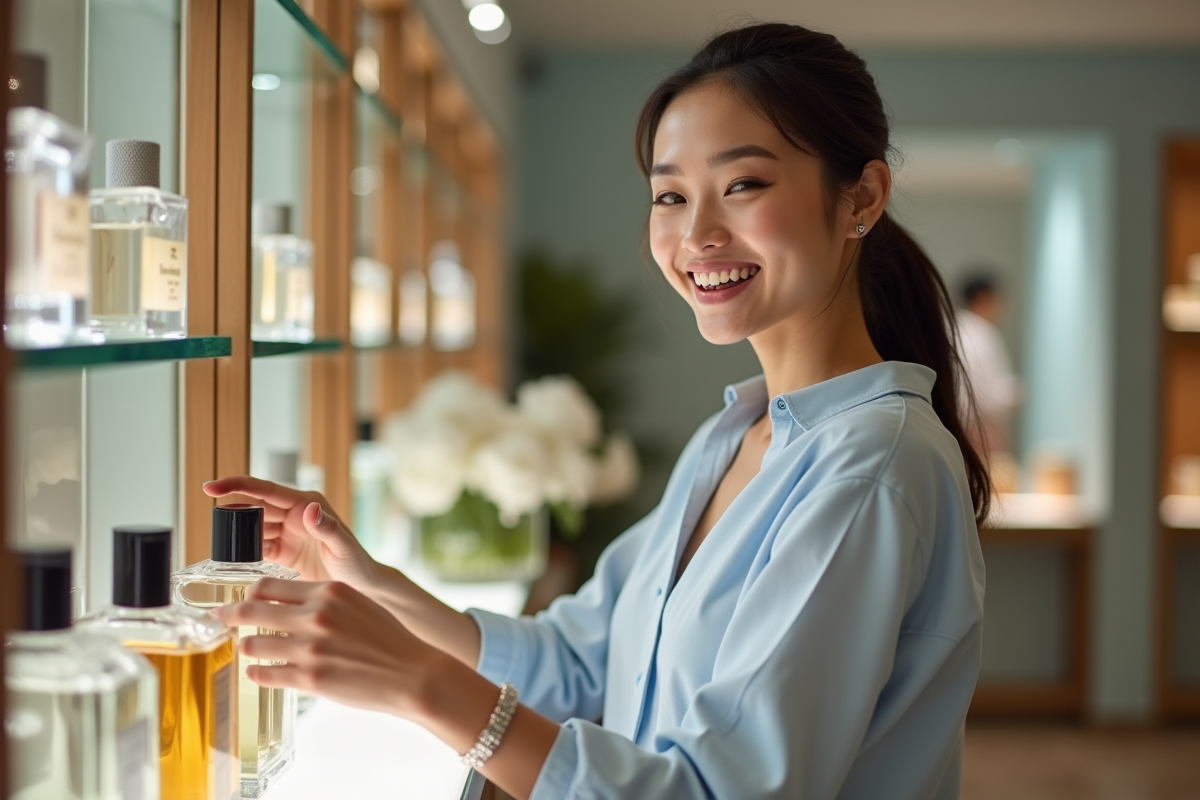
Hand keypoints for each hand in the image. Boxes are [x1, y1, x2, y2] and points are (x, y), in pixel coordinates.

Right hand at [203, 476, 379, 589]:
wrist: (361, 588)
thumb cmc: (357, 564)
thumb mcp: (343, 547)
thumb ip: (328, 528)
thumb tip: (310, 508)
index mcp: (306, 504)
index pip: (265, 490)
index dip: (237, 486)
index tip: (210, 486)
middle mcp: (294, 514)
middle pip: (254, 507)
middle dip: (231, 512)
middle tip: (213, 525)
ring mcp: (287, 532)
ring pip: (252, 527)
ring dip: (235, 534)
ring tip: (218, 543)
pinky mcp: (283, 551)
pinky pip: (256, 547)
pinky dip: (243, 551)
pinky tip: (231, 559)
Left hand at [216, 578, 442, 718]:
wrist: (412, 673)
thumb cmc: (387, 638)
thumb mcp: (357, 604)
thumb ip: (324, 600)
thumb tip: (289, 603)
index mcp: (328, 591)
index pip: (270, 586)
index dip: (249, 593)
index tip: (241, 598)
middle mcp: (316, 616)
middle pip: (253, 609)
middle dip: (230, 614)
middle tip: (219, 617)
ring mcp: (311, 648)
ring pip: (254, 644)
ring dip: (246, 647)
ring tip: (246, 649)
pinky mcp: (310, 679)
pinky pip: (266, 674)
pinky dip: (257, 672)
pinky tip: (257, 672)